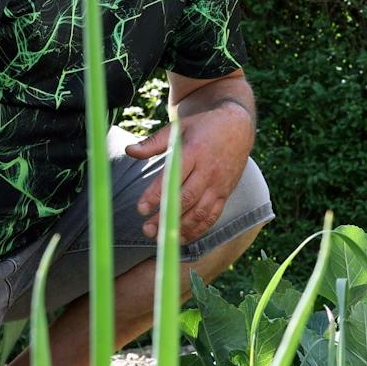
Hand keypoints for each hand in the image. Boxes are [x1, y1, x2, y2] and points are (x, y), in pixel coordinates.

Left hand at [127, 101, 252, 244]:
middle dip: (165, 217)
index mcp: (194, 152)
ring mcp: (219, 185)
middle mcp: (209, 171)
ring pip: (200, 212)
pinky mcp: (225, 194)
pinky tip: (181, 238)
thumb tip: (129, 151)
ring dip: (180, 228)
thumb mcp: (178, 128)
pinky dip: (197, 230)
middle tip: (146, 229)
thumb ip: (153, 143)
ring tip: (160, 237)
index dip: (156, 195)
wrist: (238, 127)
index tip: (141, 208)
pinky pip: (212, 216)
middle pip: (186, 199)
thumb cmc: (203, 127)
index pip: (173, 177)